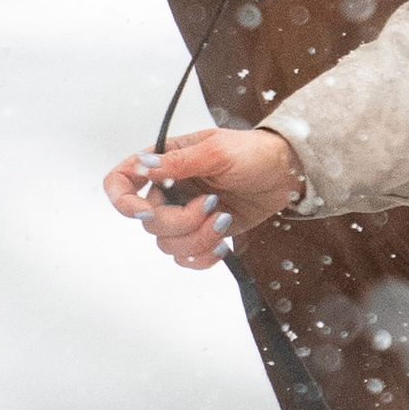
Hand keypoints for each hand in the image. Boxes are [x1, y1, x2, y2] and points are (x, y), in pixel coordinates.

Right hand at [102, 126, 302, 269]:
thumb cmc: (254, 153)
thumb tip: (144, 166)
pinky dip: (202, 257)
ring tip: (223, 220)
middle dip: (181, 222)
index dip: (124, 201)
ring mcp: (185, 214)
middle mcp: (169, 190)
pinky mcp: (202, 233)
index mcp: (165, 163)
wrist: (286, 174)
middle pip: (150, 223)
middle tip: (212, 206)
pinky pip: (186, 258)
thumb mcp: (218, 151)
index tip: (149, 211)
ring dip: (197, 239)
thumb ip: (179, 162)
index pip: (122, 181)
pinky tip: (221, 245)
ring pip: (168, 244)